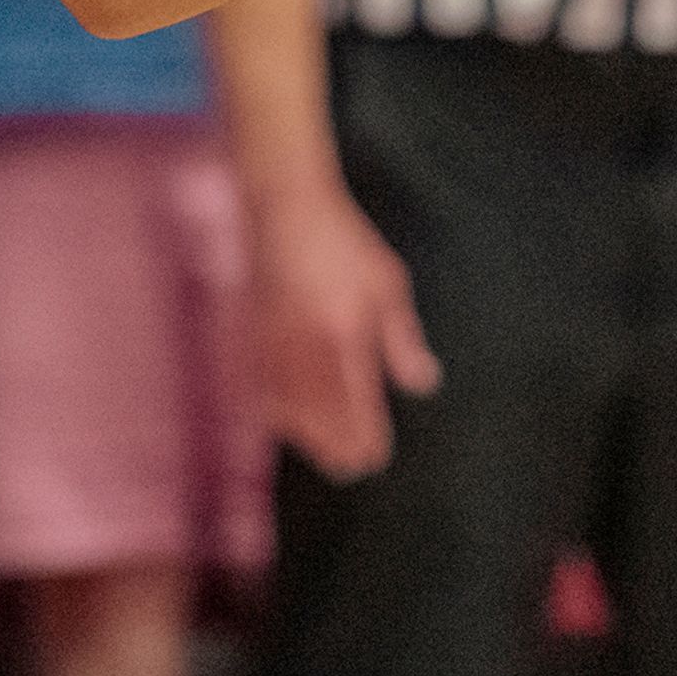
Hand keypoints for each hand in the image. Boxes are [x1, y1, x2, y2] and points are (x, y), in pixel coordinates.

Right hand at [245, 182, 439, 480]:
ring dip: (307, 437)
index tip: (375, 458)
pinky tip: (287, 422)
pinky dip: (277, 414)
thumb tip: (423, 383)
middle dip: (336, 447)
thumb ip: (402, 338)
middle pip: (320, 418)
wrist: (285, 208)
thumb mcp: (387, 282)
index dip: (365, 437)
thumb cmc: (343, 241)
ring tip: (325, 453)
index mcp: (344, 333)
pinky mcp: (254, 337)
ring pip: (288, 409)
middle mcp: (305, 347)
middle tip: (352, 468)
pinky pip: (262, 389)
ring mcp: (274, 344)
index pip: (356, 404)